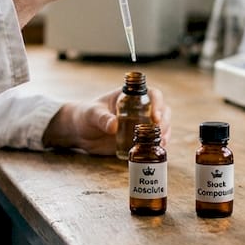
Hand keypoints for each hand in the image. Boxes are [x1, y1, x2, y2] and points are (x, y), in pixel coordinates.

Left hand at [42, 85, 170, 155]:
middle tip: (160, 133)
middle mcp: (139, 109)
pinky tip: (158, 150)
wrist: (79, 132)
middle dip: (165, 121)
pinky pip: (153, 140)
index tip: (155, 117)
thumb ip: (102, 118)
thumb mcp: (91, 114)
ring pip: (161, 126)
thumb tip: (114, 126)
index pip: (151, 95)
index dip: (158, 103)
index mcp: (130, 96)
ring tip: (162, 143)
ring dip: (165, 133)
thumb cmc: (85, 116)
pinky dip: (158, 145)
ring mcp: (140, 124)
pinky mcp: (138, 138)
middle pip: (162, 110)